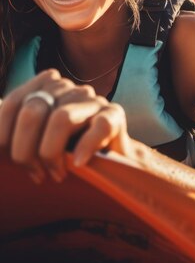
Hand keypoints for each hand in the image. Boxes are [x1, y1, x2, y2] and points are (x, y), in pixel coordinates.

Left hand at [0, 69, 128, 182]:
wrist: (113, 162)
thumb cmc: (67, 153)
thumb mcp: (35, 141)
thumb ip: (13, 133)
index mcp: (45, 87)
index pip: (13, 102)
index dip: (2, 133)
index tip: (3, 160)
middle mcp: (68, 88)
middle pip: (33, 111)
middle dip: (26, 150)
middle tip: (34, 173)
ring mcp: (92, 100)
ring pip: (61, 117)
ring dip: (52, 153)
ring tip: (55, 175)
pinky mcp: (114, 115)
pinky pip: (97, 127)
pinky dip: (84, 149)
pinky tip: (78, 165)